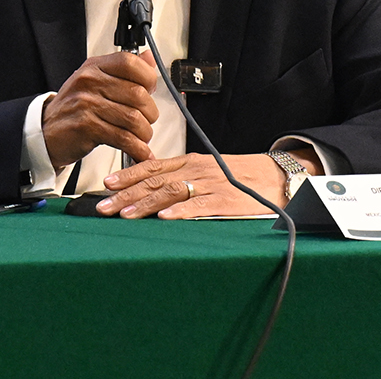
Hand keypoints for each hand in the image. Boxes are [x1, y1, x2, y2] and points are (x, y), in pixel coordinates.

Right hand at [42, 51, 161, 168]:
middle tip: (147, 120)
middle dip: (150, 112)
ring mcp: (87, 104)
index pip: (130, 63)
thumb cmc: (74, 107)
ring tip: (142, 137)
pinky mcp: (87, 127)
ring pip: (133, 118)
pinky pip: (123, 138)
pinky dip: (137, 148)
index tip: (150, 90)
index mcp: (94, 67)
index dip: (148, 77)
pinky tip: (139, 151)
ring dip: (144, 133)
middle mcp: (90, 82)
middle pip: (137, 94)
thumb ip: (123, 70)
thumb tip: (149, 58)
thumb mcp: (95, 80)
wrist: (46, 131)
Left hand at [96, 152, 283, 218]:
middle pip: (155, 180)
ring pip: (172, 191)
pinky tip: (165, 218)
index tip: (106, 185)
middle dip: (127, 194)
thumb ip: (181, 178)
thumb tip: (149, 190)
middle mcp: (196, 170)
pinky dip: (181, 211)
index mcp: (190, 162)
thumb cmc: (238, 178)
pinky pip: (200, 206)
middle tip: (104, 206)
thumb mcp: (206, 172)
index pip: (152, 166)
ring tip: (126, 214)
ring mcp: (210, 185)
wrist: (276, 178)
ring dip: (146, 203)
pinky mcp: (226, 201)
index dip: (128, 175)